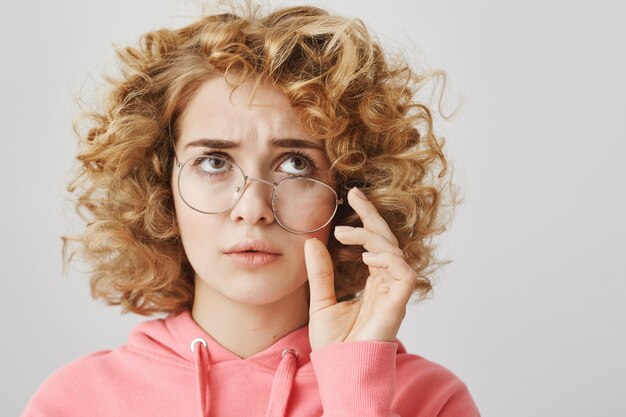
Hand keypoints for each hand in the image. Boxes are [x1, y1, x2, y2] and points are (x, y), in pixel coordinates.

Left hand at [304, 187, 417, 350]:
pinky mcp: (398, 304)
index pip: (373, 243)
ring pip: (394, 251)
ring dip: (371, 236)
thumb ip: (321, 273)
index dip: (366, 219)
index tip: (352, 196)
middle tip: (355, 194)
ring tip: (345, 233)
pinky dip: (388, 259)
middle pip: (386, 240)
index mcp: (372, 282)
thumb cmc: (336, 344)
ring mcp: (393, 293)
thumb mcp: (321, 301)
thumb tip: (312, 242)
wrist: (341, 370)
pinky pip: (404, 272)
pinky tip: (367, 257)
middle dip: (372, 215)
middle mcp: (386, 284)